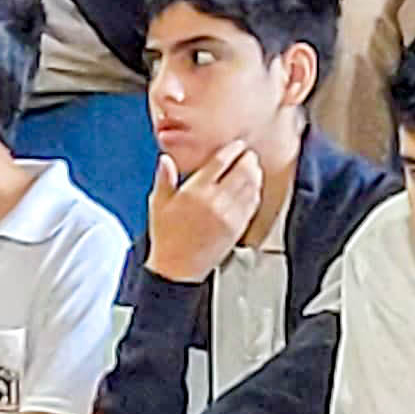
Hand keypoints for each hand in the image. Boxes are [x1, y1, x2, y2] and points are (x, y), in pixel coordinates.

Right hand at [147, 139, 268, 283]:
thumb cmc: (167, 237)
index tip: (237, 146)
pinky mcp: (237, 227)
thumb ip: (164, 179)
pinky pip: (252, 204)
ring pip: (250, 186)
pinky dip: (256, 192)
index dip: (232, 150)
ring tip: (254, 167)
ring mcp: (229, 215)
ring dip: (255, 173)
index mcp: (196, 192)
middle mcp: (215, 201)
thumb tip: (165, 160)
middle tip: (249, 154)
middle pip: (241, 171)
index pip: (220, 162)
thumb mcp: (159, 204)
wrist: (178, 268)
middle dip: (248, 160)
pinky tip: (254, 188)